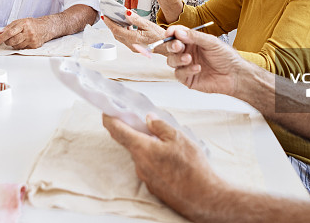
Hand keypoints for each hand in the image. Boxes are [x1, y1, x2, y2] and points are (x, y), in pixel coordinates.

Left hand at [0, 17, 47, 48]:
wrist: (45, 27)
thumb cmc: (31, 24)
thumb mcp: (19, 22)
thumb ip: (8, 27)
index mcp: (23, 24)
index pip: (10, 32)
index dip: (1, 38)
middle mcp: (28, 32)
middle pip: (12, 41)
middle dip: (6, 41)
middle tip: (6, 39)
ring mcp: (32, 40)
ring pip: (16, 46)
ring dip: (13, 44)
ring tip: (18, 38)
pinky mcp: (34, 46)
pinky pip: (22, 49)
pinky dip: (19, 46)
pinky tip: (23, 41)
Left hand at [102, 114, 223, 220]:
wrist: (203, 197)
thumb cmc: (192, 168)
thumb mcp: (178, 138)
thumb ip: (160, 126)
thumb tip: (149, 119)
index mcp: (142, 148)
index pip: (118, 131)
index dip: (110, 119)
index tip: (107, 112)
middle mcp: (140, 164)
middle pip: (130, 143)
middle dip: (135, 132)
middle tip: (143, 123)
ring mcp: (145, 177)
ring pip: (142, 156)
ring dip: (148, 147)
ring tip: (167, 144)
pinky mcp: (153, 186)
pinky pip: (149, 168)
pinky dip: (154, 160)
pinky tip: (170, 160)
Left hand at [103, 11, 167, 54]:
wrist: (166, 45)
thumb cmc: (158, 35)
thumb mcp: (147, 24)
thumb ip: (135, 19)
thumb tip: (126, 13)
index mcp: (134, 38)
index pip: (117, 30)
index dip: (109, 23)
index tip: (105, 16)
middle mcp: (131, 44)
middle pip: (116, 34)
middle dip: (111, 25)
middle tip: (108, 16)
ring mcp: (132, 47)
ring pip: (119, 37)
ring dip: (116, 28)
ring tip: (115, 18)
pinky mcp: (134, 47)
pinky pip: (124, 39)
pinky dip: (122, 31)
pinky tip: (125, 25)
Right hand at [164, 25, 246, 95]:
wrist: (235, 75)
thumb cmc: (226, 57)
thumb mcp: (211, 42)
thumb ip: (194, 36)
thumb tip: (179, 32)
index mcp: (192, 41)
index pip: (177, 34)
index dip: (171, 33)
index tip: (170, 33)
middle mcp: (188, 52)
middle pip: (171, 47)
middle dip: (172, 46)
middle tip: (178, 46)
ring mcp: (186, 65)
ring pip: (171, 61)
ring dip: (177, 59)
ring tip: (189, 58)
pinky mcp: (188, 78)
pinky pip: (179, 74)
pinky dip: (186, 70)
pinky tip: (197, 68)